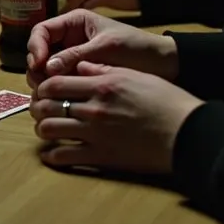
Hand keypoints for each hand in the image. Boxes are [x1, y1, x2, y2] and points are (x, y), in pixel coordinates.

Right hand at [26, 8, 177, 88]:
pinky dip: (56, 89)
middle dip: (37, 66)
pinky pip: (60, 81)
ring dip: (44, 80)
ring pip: (46, 69)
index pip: (42, 30)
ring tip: (49, 92)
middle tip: (42, 83)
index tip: (40, 63)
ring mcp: (73, 58)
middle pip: (40, 51)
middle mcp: (69, 39)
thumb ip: (76, 55)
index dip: (36, 46)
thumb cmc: (136, 47)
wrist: (162, 65)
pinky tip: (59, 98)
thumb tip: (48, 68)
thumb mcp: (106, 48)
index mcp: (74, 22)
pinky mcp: (79, 76)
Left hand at [31, 62, 203, 175]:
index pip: (55, 83)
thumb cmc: (166, 101)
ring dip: (43, 128)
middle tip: (41, 108)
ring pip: (49, 130)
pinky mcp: (101, 157)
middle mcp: (93, 109)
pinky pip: (64, 156)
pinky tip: (53, 153)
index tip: (45, 89)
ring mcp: (95, 134)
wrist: (185, 132)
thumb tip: (81, 66)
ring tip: (48, 128)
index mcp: (101, 86)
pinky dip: (52, 155)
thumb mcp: (135, 76)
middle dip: (38, 106)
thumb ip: (103, 70)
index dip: (43, 86)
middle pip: (46, 105)